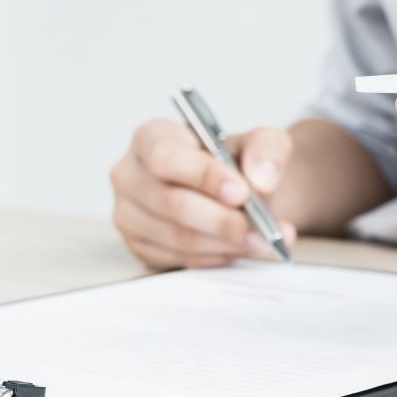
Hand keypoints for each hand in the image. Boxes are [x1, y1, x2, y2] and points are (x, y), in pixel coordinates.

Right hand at [110, 120, 297, 268]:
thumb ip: (266, 149)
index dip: (202, 176)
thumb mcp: (260, 142)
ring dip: (225, 243)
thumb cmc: (234, 161)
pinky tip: (240, 248)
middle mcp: (130, 175)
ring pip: (178, 237)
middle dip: (222, 220)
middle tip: (260, 229)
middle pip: (171, 203)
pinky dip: (217, 257)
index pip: (165, 157)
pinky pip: (180, 258)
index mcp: (150, 138)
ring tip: (262, 241)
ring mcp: (130, 215)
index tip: (242, 192)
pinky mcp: (141, 247)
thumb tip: (261, 179)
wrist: (233, 190)